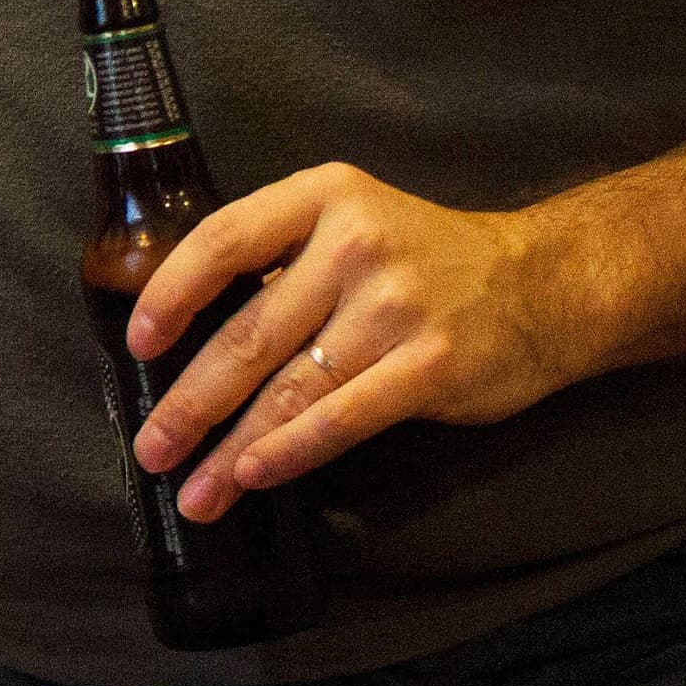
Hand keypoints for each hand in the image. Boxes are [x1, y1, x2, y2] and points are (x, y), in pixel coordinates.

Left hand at [122, 164, 603, 521]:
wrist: (546, 283)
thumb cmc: (428, 261)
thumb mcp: (353, 224)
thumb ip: (284, 262)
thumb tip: (196, 335)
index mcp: (322, 197)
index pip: (223, 239)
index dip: (171, 294)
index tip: (138, 345)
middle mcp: (353, 244)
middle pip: (248, 331)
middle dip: (189, 400)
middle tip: (151, 448)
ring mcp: (394, 305)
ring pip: (288, 386)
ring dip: (230, 446)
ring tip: (193, 489)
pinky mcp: (429, 365)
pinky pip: (341, 417)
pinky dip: (290, 451)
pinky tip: (254, 475)